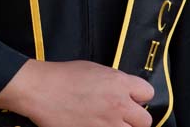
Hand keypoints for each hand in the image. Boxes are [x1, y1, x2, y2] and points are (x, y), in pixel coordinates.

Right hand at [0, 59, 154, 126]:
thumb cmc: (63, 77)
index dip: (139, 97)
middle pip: (145, 121)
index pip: (148, 93)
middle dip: (135, 118)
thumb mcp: (95, 69)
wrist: (41, 90)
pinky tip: (95, 125)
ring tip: (108, 122)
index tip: (133, 100)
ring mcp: (107, 124)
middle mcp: (118, 105)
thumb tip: (125, 90)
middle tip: (123, 116)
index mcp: (119, 83)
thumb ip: (115, 81)